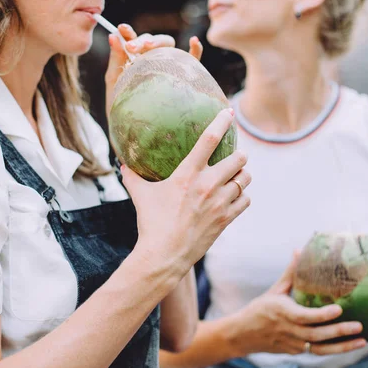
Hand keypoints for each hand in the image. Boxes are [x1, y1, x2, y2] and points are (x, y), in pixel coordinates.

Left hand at [104, 23, 203, 118]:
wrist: (132, 128)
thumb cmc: (120, 104)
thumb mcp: (114, 80)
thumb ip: (115, 58)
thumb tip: (113, 35)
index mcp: (136, 58)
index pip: (135, 40)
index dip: (129, 32)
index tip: (122, 28)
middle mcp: (153, 59)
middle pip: (152, 41)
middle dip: (142, 40)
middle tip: (132, 48)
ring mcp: (168, 66)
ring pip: (169, 46)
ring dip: (160, 42)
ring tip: (150, 47)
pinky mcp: (183, 76)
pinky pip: (193, 61)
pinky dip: (196, 49)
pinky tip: (194, 41)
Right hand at [122, 109, 250, 275]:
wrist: (164, 255)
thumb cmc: (151, 223)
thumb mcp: (140, 196)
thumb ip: (133, 177)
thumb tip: (123, 165)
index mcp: (187, 174)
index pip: (209, 140)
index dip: (221, 122)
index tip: (228, 112)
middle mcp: (207, 185)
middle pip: (238, 159)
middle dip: (239, 155)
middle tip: (235, 156)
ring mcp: (219, 202)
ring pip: (244, 179)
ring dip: (242, 175)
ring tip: (236, 176)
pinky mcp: (226, 219)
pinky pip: (244, 200)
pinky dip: (242, 196)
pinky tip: (235, 197)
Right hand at [233, 252, 366, 355]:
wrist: (243, 334)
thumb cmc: (260, 309)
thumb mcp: (274, 290)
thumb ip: (290, 273)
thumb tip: (299, 251)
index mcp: (283, 313)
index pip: (305, 316)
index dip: (323, 315)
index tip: (339, 309)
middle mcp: (289, 331)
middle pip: (317, 335)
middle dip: (339, 331)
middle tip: (359, 326)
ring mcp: (293, 344)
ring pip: (320, 348)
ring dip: (342, 346)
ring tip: (362, 340)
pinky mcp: (295, 352)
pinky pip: (317, 352)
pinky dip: (334, 350)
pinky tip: (349, 345)